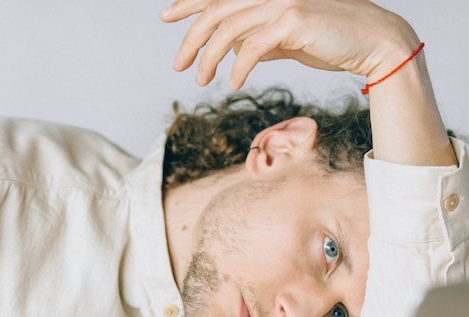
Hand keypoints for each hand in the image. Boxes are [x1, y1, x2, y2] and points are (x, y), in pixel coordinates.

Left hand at [161, 0, 417, 88]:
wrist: (373, 42)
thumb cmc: (330, 41)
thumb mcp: (286, 39)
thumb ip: (260, 39)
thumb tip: (234, 50)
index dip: (189, 2)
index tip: (167, 16)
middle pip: (216, 10)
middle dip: (191, 38)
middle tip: (178, 66)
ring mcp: (283, 0)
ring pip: (228, 28)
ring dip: (209, 58)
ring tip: (201, 80)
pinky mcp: (293, 19)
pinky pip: (251, 47)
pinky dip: (237, 67)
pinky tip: (233, 84)